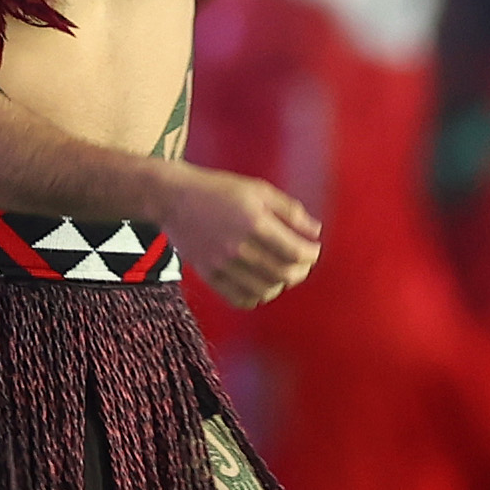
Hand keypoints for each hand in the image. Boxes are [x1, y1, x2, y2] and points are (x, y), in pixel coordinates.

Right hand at [165, 165, 323, 308]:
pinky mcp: (208, 274)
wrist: (174, 198)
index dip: (311, 254)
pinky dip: (256, 297)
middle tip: (302, 263)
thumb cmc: (220, 190)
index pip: (295, 251)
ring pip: (264, 290)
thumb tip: (315, 231)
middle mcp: (239, 246)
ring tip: (282, 273)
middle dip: (300, 271)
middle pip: (283, 274)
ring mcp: (221, 263)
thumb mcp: (259, 190)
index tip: (313, 250)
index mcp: (254, 221)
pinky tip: (261, 285)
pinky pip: (239, 299)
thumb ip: (290, 211)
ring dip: (280, 284)